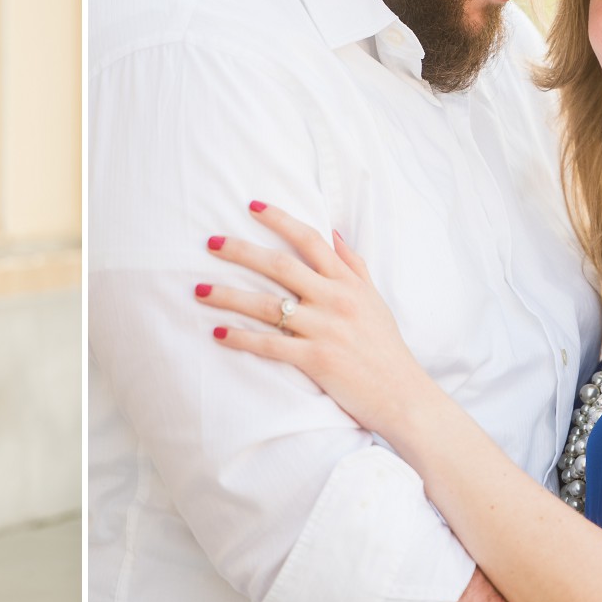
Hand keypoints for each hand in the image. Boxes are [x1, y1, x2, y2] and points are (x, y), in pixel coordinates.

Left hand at [198, 201, 428, 433]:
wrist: (403, 395)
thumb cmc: (385, 346)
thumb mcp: (374, 299)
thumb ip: (353, 265)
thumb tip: (334, 232)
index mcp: (348, 282)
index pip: (310, 240)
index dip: (280, 220)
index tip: (252, 206)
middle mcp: (335, 300)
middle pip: (280, 266)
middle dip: (241, 251)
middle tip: (210, 242)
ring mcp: (325, 329)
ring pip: (267, 305)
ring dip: (229, 296)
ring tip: (199, 290)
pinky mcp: (317, 359)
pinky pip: (271, 345)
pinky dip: (242, 338)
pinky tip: (218, 333)